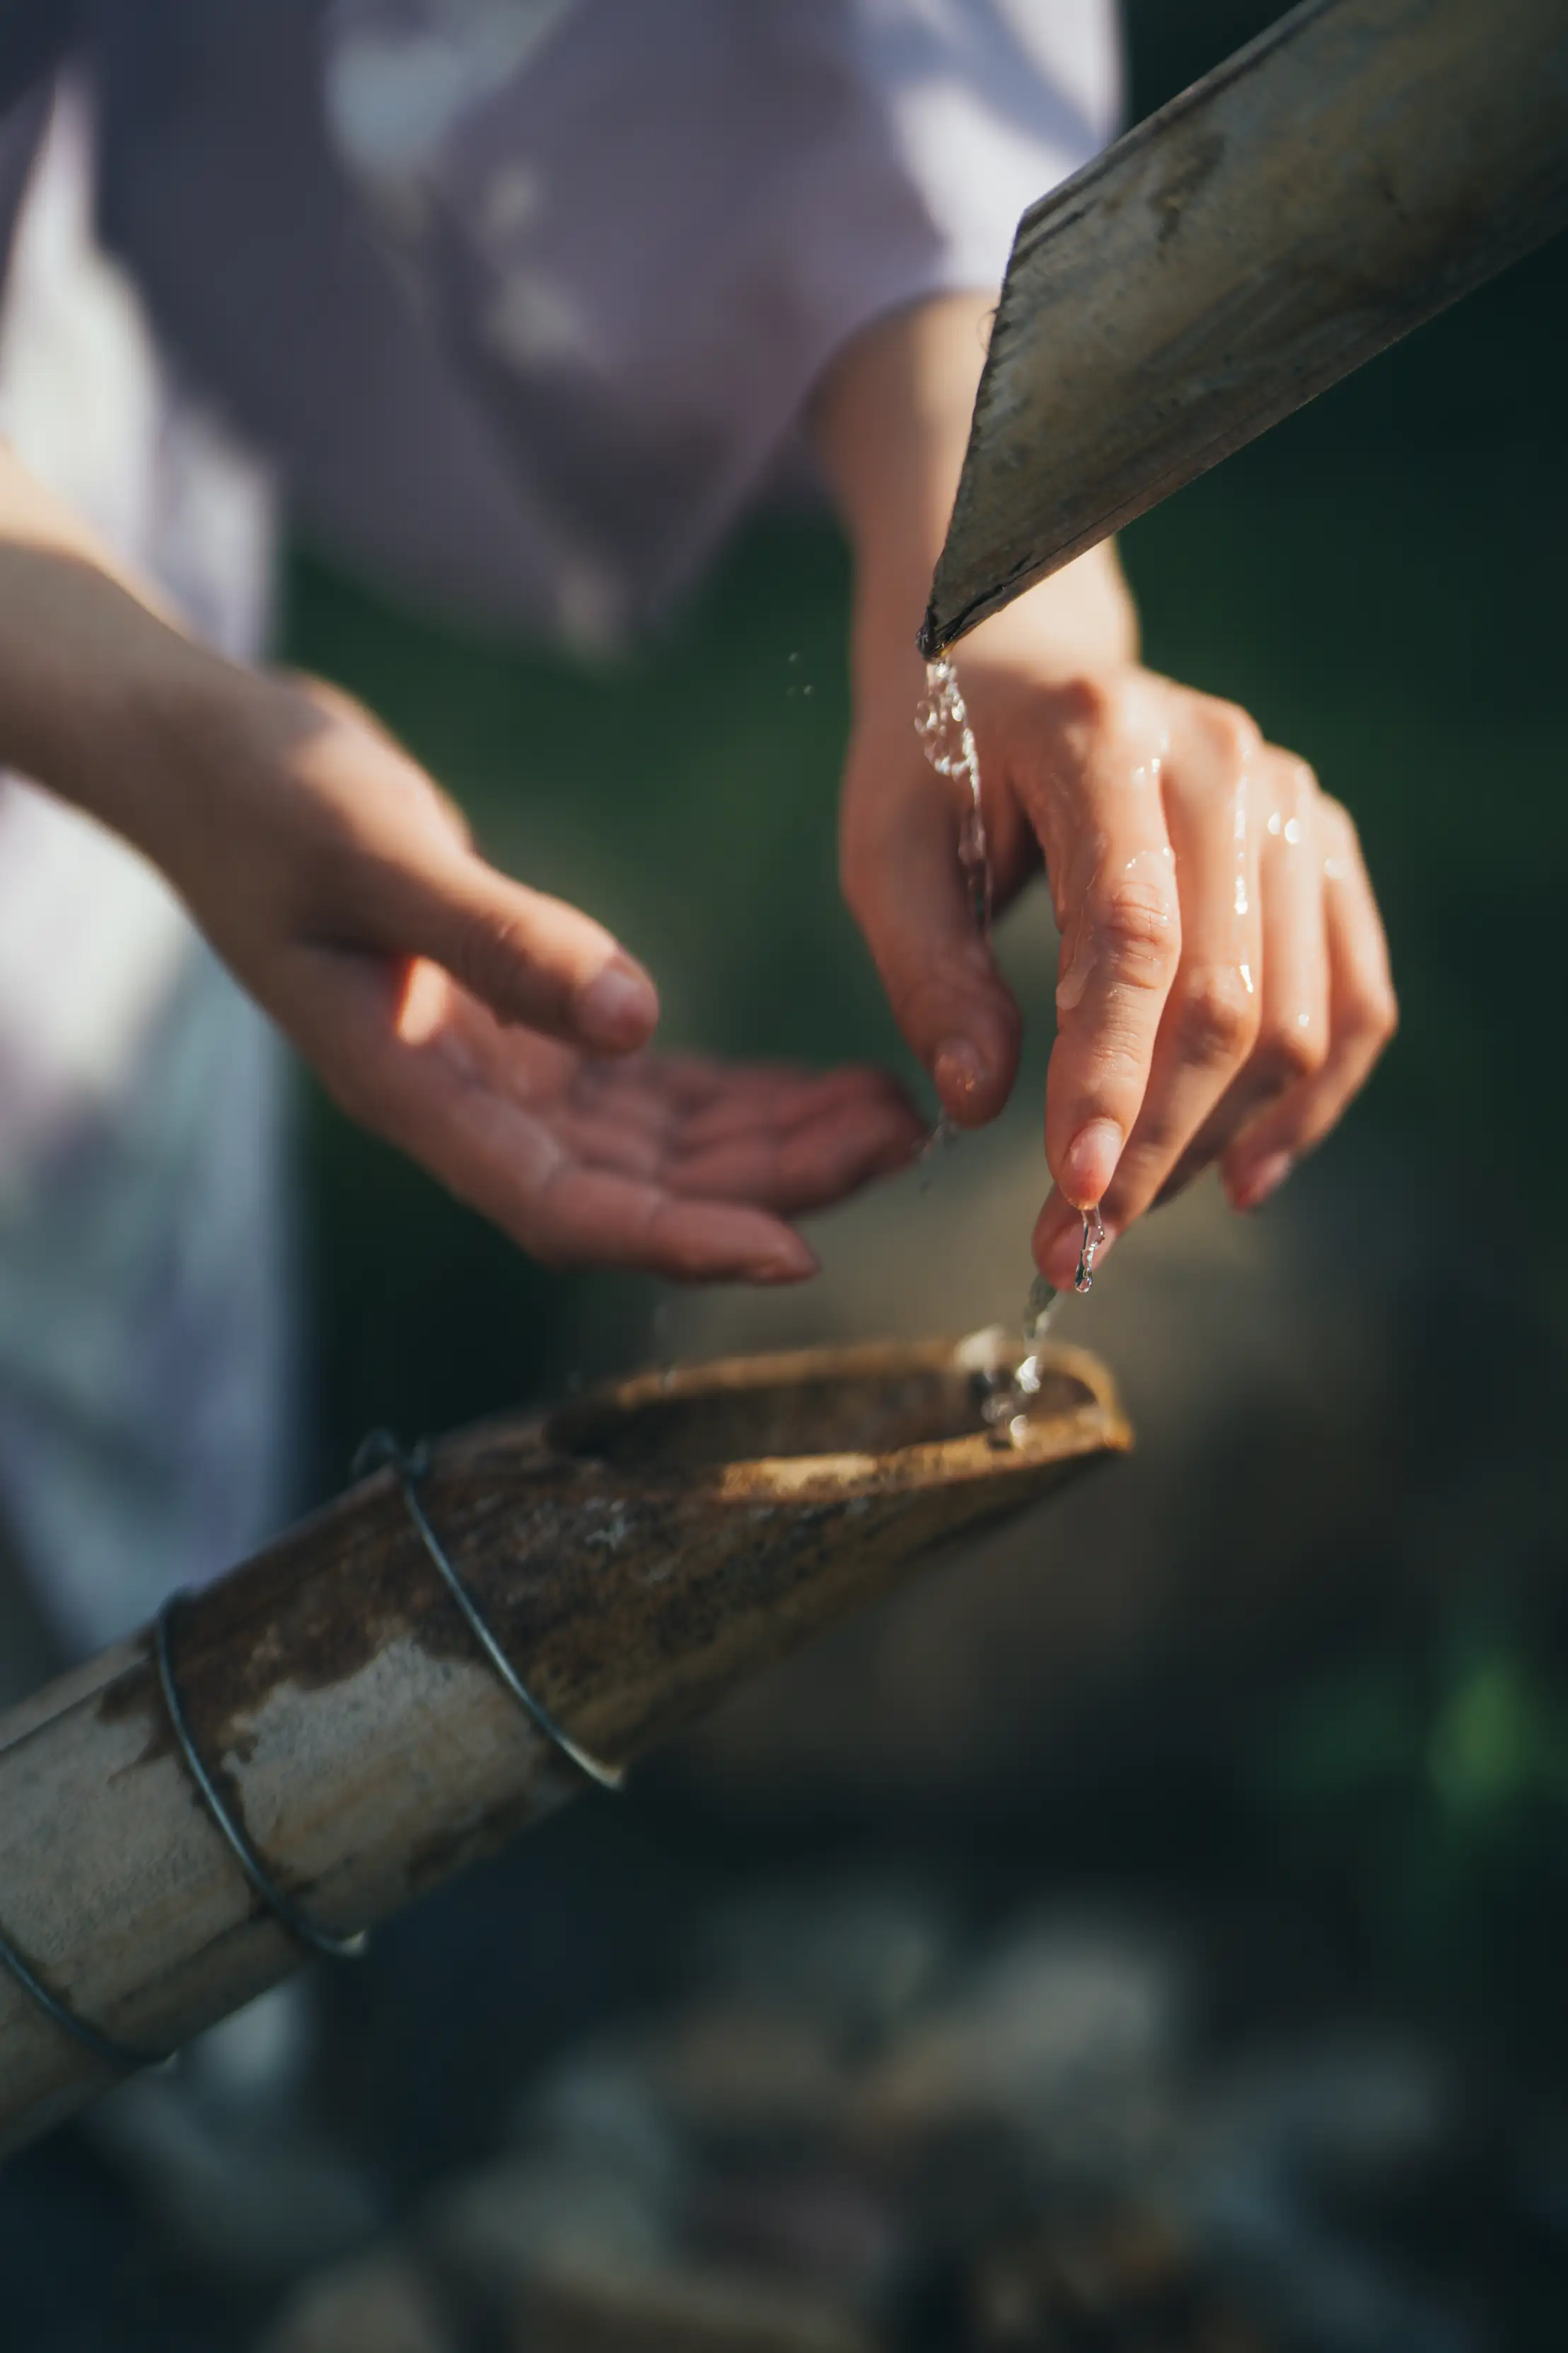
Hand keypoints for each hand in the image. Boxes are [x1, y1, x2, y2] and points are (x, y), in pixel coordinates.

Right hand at [139, 669, 922, 1281]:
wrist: (205, 756)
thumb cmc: (268, 795)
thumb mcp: (378, 852)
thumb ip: (500, 939)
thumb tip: (637, 1022)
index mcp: (410, 1089)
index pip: (560, 1206)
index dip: (679, 1239)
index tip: (797, 1254)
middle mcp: (460, 1104)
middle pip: (635, 1186)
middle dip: (766, 1180)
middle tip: (899, 1143)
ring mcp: (490, 1071)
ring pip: (653, 1145)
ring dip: (766, 1141)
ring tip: (889, 1114)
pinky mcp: (516, 1024)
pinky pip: (644, 1090)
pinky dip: (729, 1096)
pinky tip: (815, 1086)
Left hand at [814, 293, 1396, 1289]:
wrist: (1015, 661)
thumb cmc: (938, 765)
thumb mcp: (888, 852)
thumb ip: (930, 974)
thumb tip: (982, 1104)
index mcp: (1104, 740)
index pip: (1130, 937)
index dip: (1106, 1079)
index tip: (1069, 1196)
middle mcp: (1224, 760)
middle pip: (1224, 998)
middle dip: (1152, 1143)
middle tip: (1072, 1245)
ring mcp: (1291, 801)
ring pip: (1299, 1016)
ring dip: (1219, 1141)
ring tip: (1128, 1216)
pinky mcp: (1322, 849)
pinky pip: (1356, 998)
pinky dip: (1313, 1104)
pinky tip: (1243, 1177)